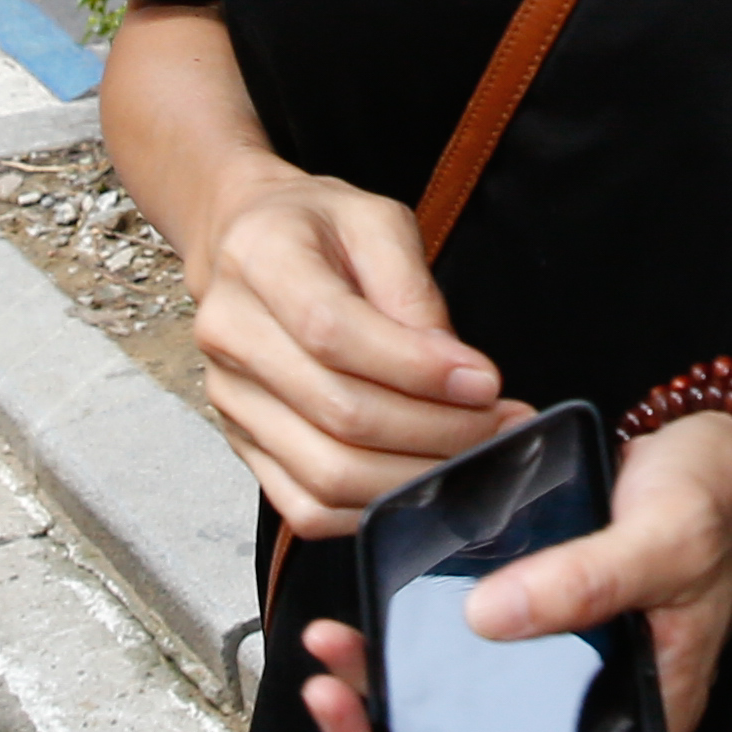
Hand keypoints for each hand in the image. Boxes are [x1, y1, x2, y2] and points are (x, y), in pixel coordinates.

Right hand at [181, 166, 513, 535]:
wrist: (248, 244)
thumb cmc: (319, 229)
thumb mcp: (376, 220)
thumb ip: (414, 288)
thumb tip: (458, 372)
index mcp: (260, 261)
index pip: (334, 333)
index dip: (417, 369)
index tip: (486, 382)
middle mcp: (231, 335)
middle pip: (337, 413)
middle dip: (436, 431)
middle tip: (501, 424)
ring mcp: (230, 399)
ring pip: (325, 474)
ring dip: (414, 478)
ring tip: (474, 456)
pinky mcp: (242, 444)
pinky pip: (306, 508)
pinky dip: (373, 511)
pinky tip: (422, 485)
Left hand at [276, 409, 731, 731]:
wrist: (707, 452)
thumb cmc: (709, 510)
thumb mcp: (665, 539)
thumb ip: (588, 580)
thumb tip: (488, 618)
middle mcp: (576, 727)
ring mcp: (534, 689)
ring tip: (325, 684)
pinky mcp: (502, 641)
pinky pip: (431, 680)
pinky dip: (380, 670)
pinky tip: (343, 641)